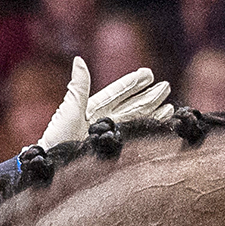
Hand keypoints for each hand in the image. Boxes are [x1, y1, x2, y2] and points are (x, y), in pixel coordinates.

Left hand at [39, 58, 173, 148]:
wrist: (54, 165)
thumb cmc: (58, 137)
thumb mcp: (70, 108)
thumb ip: (79, 86)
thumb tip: (79, 60)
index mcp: (92, 109)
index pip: (116, 93)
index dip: (132, 84)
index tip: (147, 74)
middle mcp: (102, 121)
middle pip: (131, 106)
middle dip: (149, 97)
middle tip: (166, 86)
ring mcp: (108, 135)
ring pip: (136, 120)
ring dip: (153, 112)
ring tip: (170, 107)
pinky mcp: (114, 148)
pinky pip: (134, 136)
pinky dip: (149, 129)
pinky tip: (162, 124)